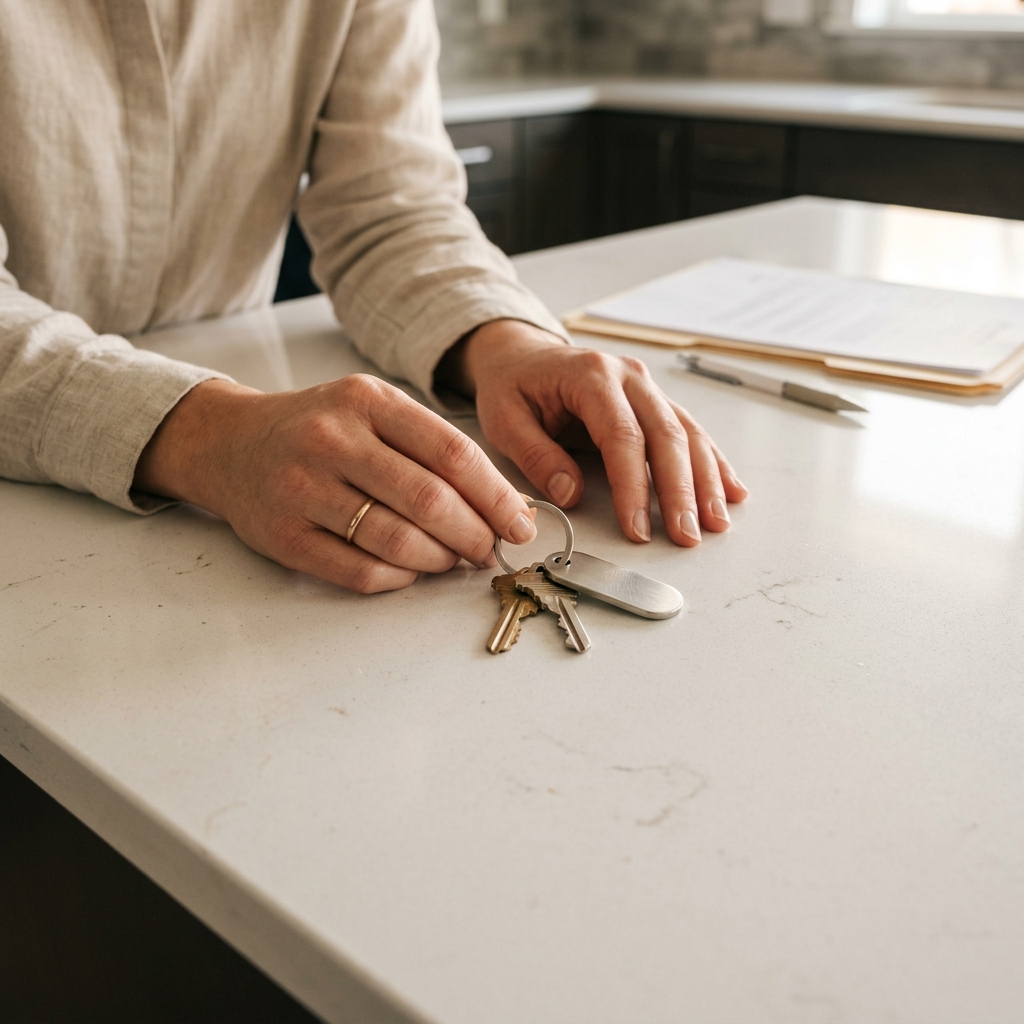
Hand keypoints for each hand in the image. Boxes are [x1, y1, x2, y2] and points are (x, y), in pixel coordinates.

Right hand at [134, 375, 537, 592]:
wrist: (229, 443)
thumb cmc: (317, 428)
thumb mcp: (372, 411)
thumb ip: (430, 448)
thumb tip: (503, 504)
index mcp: (367, 401)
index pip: (452, 453)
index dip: (496, 496)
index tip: (520, 523)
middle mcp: (332, 440)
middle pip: (428, 500)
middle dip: (473, 534)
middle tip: (487, 549)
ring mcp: (302, 489)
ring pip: (396, 541)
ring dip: (438, 560)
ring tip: (451, 559)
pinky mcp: (283, 535)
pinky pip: (359, 571)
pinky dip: (398, 579)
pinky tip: (409, 571)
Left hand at [440, 319, 747, 545]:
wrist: (521, 355)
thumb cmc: (512, 385)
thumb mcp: (503, 419)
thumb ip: (536, 455)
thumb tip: (569, 493)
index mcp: (591, 375)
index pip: (622, 436)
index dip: (633, 486)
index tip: (637, 528)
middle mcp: (628, 376)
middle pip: (666, 436)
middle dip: (680, 491)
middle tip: (687, 534)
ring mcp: (646, 386)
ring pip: (687, 434)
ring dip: (705, 481)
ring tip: (716, 522)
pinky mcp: (655, 401)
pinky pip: (690, 431)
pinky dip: (712, 463)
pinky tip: (731, 490)